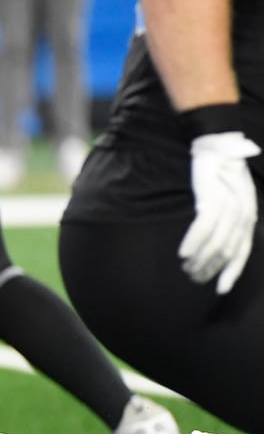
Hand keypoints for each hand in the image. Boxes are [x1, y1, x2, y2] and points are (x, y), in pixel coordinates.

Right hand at [181, 130, 259, 293]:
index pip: (243, 251)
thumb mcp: (232, 196)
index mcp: (249, 215)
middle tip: (192, 277)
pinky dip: (193, 242)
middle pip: (227, 250)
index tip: (220, 289)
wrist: (215, 143)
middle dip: (210, 268)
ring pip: (216, 241)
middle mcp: (243, 213)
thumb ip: (229, 219)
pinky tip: (183, 253)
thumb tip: (217, 246)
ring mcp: (229, 205)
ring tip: (185, 267)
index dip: (232, 272)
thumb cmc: (219, 172)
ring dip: (200, 259)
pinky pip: (203, 226)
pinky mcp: (212, 197)